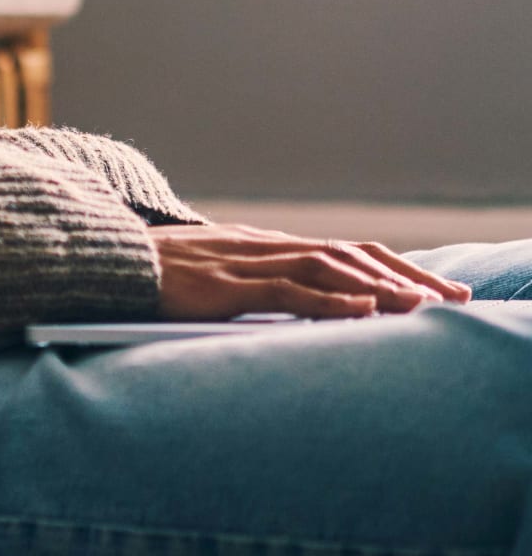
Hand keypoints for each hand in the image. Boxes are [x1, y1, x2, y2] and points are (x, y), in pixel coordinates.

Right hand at [150, 224, 475, 320]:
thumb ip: (252, 285)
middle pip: (349, 254)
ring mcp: (240, 263)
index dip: (393, 267)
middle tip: (455, 299)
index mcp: (262, 246)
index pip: (343, 250)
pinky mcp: (220, 286)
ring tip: (421, 305)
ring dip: (379, 286)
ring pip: (326, 267)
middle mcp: (260, 247)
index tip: (436, 290)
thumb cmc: (151, 278)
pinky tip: (362, 310)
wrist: (99, 264)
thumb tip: (294, 308)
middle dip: (406, 276)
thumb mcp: (211, 278)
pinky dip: (329, 300)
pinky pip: (284, 290)